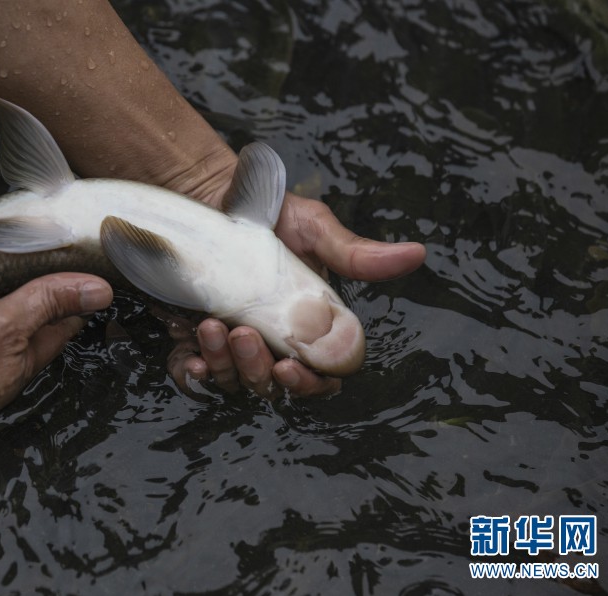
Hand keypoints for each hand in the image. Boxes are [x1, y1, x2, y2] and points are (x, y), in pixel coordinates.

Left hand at [169, 192, 425, 398]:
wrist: (209, 197)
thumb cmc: (268, 214)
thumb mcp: (313, 229)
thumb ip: (355, 253)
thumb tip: (417, 254)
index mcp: (311, 327)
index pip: (319, 376)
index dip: (308, 383)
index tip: (290, 365)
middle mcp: (274, 343)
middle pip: (274, 387)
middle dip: (258, 372)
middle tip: (242, 335)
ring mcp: (234, 346)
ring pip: (234, 383)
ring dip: (224, 366)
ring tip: (210, 328)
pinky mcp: (196, 341)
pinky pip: (197, 375)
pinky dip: (195, 375)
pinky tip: (190, 360)